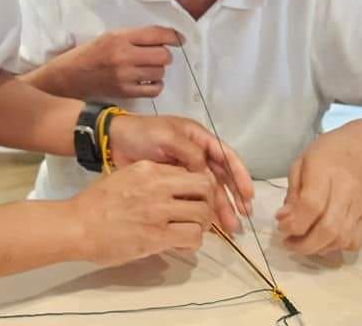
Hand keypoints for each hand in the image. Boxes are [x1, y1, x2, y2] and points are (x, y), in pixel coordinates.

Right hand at [54, 26, 178, 99]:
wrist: (70, 75)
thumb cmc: (91, 52)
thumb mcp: (110, 36)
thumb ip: (135, 36)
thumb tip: (166, 39)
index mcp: (119, 37)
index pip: (156, 34)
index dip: (173, 36)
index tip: (179, 40)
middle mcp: (123, 56)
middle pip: (163, 56)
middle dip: (165, 55)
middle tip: (156, 55)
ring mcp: (124, 76)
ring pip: (160, 72)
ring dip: (158, 69)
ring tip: (147, 68)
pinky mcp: (125, 92)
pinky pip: (154, 89)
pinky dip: (155, 84)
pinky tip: (147, 80)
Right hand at [68, 161, 217, 265]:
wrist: (76, 225)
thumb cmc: (95, 204)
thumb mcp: (124, 178)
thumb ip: (149, 181)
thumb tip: (171, 191)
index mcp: (148, 169)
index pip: (189, 171)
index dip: (197, 187)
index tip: (193, 199)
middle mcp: (157, 185)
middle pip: (204, 186)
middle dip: (208, 201)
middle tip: (200, 215)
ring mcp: (158, 210)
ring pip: (203, 213)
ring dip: (202, 225)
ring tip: (191, 232)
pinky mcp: (157, 235)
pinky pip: (192, 236)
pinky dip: (193, 242)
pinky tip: (182, 245)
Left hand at [107, 114, 253, 231]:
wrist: (114, 141)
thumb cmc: (142, 133)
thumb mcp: (167, 136)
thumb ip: (190, 153)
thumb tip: (206, 175)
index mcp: (198, 138)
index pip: (226, 156)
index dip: (239, 175)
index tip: (248, 196)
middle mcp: (196, 154)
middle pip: (221, 177)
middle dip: (233, 197)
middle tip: (242, 218)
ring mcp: (185, 169)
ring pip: (209, 190)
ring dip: (220, 207)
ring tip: (229, 228)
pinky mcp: (173, 183)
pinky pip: (193, 197)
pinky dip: (202, 210)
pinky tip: (208, 225)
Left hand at [276, 132, 361, 254]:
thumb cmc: (327, 154)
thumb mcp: (301, 163)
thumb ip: (292, 192)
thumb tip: (284, 219)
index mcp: (325, 172)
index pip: (311, 205)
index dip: (294, 222)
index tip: (280, 225)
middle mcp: (347, 191)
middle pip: (329, 228)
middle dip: (304, 244)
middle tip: (288, 242)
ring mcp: (360, 206)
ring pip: (342, 239)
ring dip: (318, 249)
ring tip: (302, 243)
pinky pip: (355, 242)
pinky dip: (337, 248)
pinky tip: (323, 241)